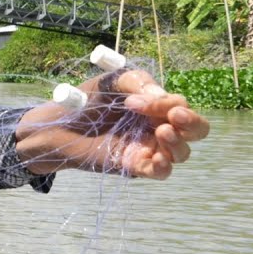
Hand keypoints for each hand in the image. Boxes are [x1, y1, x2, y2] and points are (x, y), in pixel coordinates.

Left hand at [16, 67, 210, 179]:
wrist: (55, 125)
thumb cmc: (84, 101)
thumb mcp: (110, 82)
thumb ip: (135, 81)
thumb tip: (161, 95)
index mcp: (157, 106)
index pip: (179, 105)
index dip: (165, 103)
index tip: (133, 101)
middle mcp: (158, 127)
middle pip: (196, 130)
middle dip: (192, 123)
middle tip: (175, 116)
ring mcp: (148, 148)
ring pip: (181, 153)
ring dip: (178, 143)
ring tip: (161, 133)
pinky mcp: (133, 166)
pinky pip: (160, 172)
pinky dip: (164, 167)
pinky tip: (158, 158)